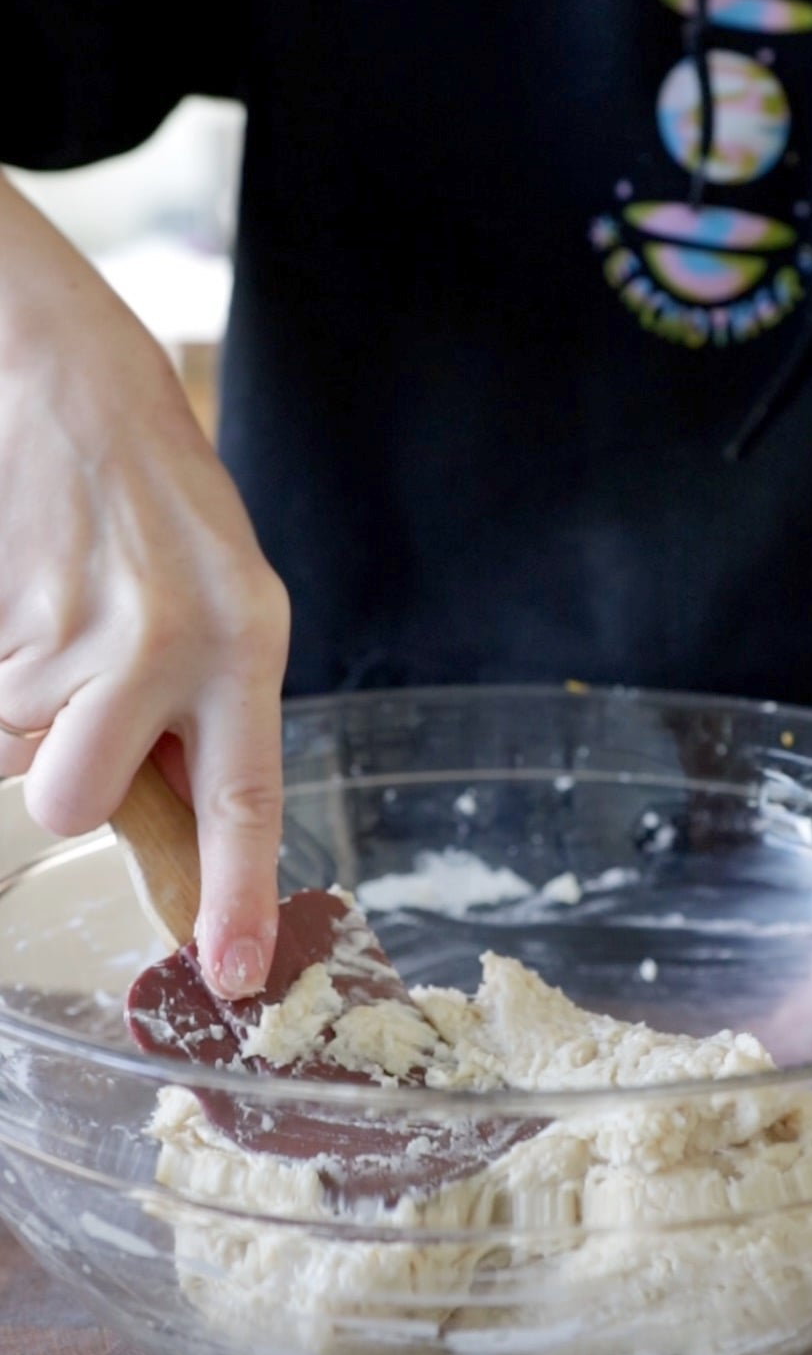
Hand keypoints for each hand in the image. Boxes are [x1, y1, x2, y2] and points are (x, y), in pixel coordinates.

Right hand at [0, 175, 288, 996]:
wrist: (68, 380)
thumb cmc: (159, 502)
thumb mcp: (225, 602)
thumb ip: (207, 716)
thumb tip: (176, 839)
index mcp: (245, 641)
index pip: (244, 798)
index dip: (235, 896)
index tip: (233, 975)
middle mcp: (167, 642)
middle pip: (81, 805)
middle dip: (67, 778)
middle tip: (82, 701)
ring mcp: (76, 628)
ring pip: (21, 758)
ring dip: (28, 719)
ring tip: (59, 629)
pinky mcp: (12, 615)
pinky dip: (4, 670)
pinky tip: (33, 597)